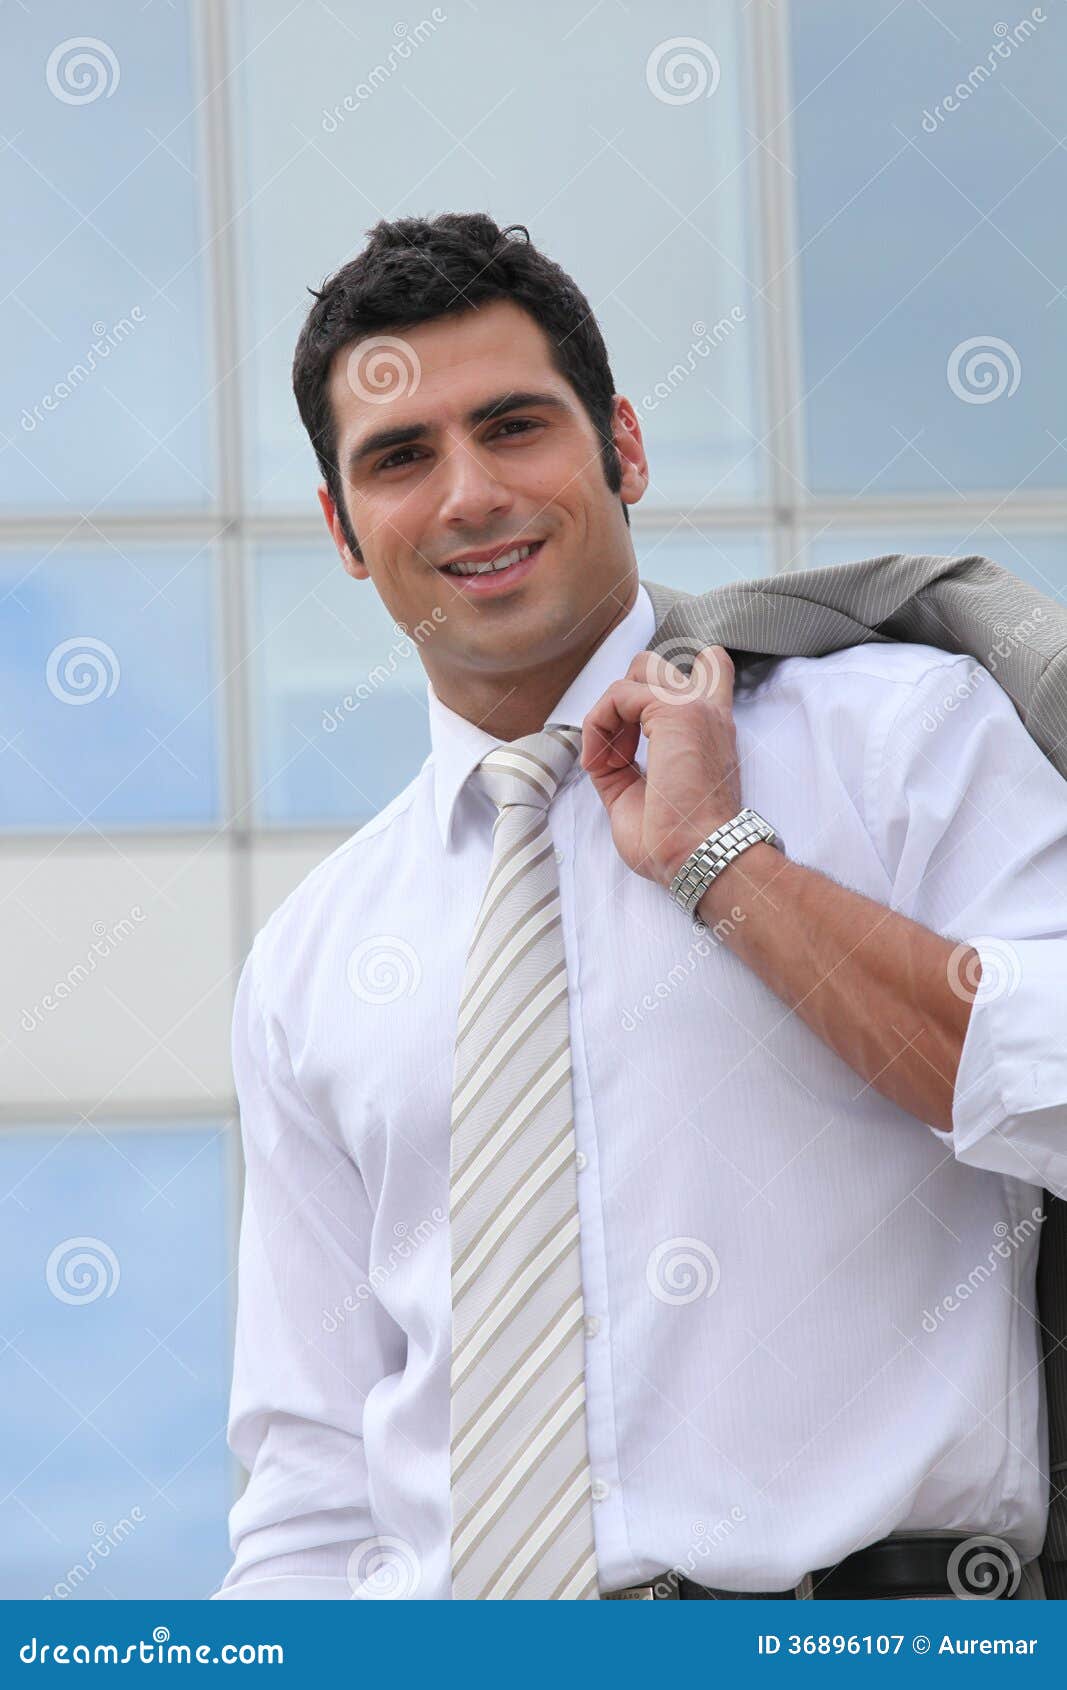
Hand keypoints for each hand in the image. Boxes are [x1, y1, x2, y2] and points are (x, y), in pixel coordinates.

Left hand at [580, 646, 742, 890]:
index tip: (634, 739)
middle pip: (657, 665)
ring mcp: (695, 707)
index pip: (705, 670)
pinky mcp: (675, 710)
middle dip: (625, 697)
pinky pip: (618, 695)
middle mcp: (707, 713)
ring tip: (607, 755)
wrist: (697, 856)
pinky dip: (597, 725)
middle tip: (616, 749)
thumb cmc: (676, 841)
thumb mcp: (640, 794)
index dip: (657, 690)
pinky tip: (600, 761)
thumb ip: (622, 765)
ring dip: (611, 708)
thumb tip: (598, 751)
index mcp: (709, 731)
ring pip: (640, 667)